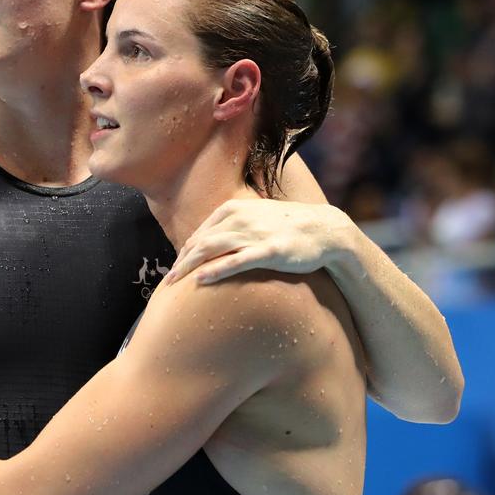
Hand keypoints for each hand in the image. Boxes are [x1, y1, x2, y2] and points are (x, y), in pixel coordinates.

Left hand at [165, 199, 352, 284]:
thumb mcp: (255, 220)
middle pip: (200, 242)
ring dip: (190, 266)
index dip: (184, 254)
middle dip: (181, 263)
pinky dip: (216, 269)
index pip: (199, 234)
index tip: (175, 271)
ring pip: (212, 250)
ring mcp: (255, 234)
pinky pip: (237, 261)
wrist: (326, 230)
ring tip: (175, 284)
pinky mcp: (270, 251)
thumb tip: (209, 245)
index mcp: (233, 210)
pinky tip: (202, 279)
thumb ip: (232, 229)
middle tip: (168, 283)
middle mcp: (240, 219)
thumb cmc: (288, 228)